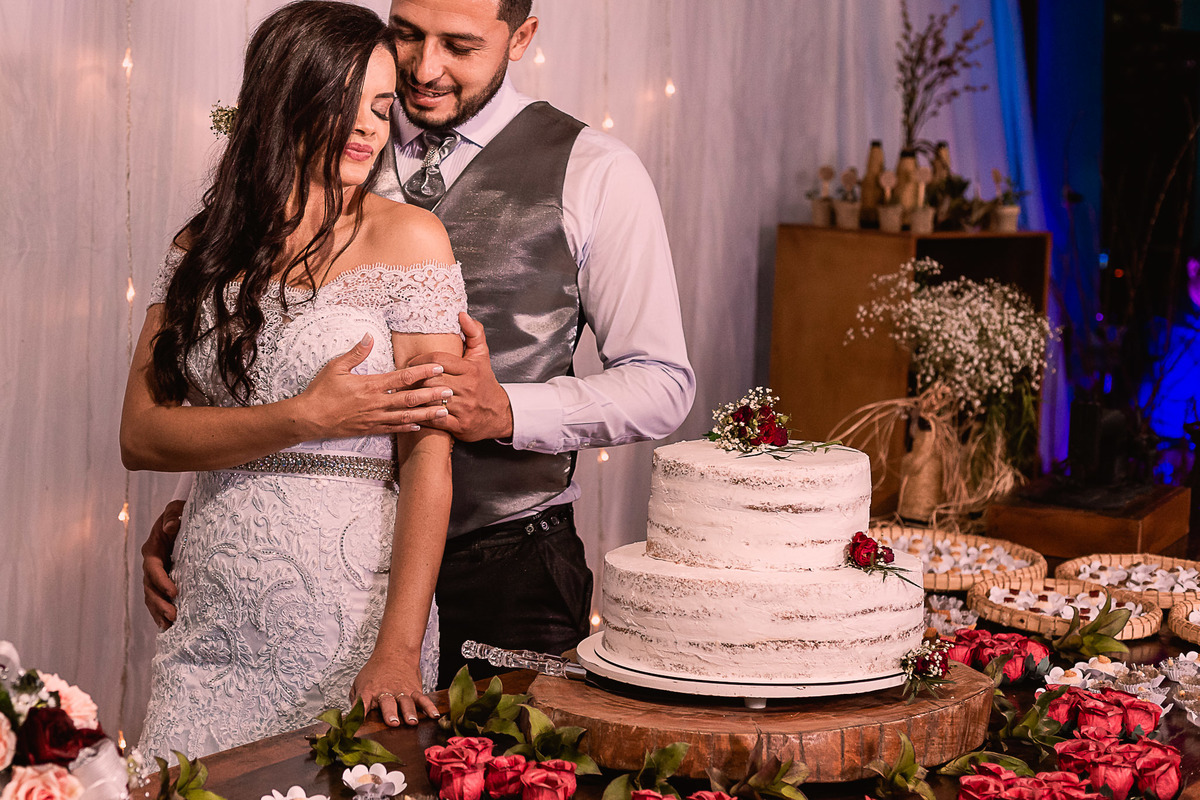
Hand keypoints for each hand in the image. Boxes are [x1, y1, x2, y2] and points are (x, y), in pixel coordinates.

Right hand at [142, 500, 183, 629]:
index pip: (153, 568)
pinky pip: (158, 598)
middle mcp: (150, 565)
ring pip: (152, 597)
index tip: (174, 591)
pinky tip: (168, 626)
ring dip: (159, 612)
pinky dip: (161, 612)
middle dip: (160, 603)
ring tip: (169, 626)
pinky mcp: (163, 581)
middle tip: (173, 615)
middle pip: (150, 587)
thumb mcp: (176, 510)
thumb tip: (172, 526)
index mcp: (152, 549)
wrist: (180, 518)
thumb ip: (173, 516)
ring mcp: (155, 575)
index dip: (161, 580)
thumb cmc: (179, 513)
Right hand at [296, 333, 451, 438]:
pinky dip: (407, 427)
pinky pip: (393, 429)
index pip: (402, 378)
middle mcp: (376, 403)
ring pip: (406, 416)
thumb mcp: (335, 367)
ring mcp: (374, 418)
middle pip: (410, 399)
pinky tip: (421, 426)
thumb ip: (355, 353)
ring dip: (426, 414)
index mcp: (370, 385)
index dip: (422, 372)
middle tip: (451, 392)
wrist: (309, 419)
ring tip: (444, 412)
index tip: (438, 368)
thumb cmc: (321, 391)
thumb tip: (369, 336)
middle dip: (432, 395)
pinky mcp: (369, 429)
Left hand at [351, 650, 438, 726]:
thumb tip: (351, 719)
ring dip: (409, 712)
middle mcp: (385, 692)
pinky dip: (429, 707)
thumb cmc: (375, 672)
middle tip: (393, 722)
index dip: (359, 714)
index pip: (361, 703)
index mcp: (368, 691)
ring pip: (406, 702)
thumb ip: (356, 702)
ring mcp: (401, 691)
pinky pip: (422, 699)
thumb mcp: (359, 683)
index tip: (357, 725)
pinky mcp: (414, 690)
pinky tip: (434, 715)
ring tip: (411, 721)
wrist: (394, 652)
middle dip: (390, 713)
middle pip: (388, 704)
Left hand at [408, 313, 512, 440]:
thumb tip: (462, 314)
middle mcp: (467, 388)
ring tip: (403, 394)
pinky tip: (413, 412)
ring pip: (430, 401)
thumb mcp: (482, 356)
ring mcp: (463, 408)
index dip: (420, 360)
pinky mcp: (460, 425)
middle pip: (431, 380)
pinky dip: (421, 417)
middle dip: (414, 380)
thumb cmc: (484, 383)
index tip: (411, 363)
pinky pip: (434, 421)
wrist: (498, 414)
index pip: (438, 360)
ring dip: (414, 398)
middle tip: (402, 379)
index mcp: (470, 369)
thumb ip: (473, 333)